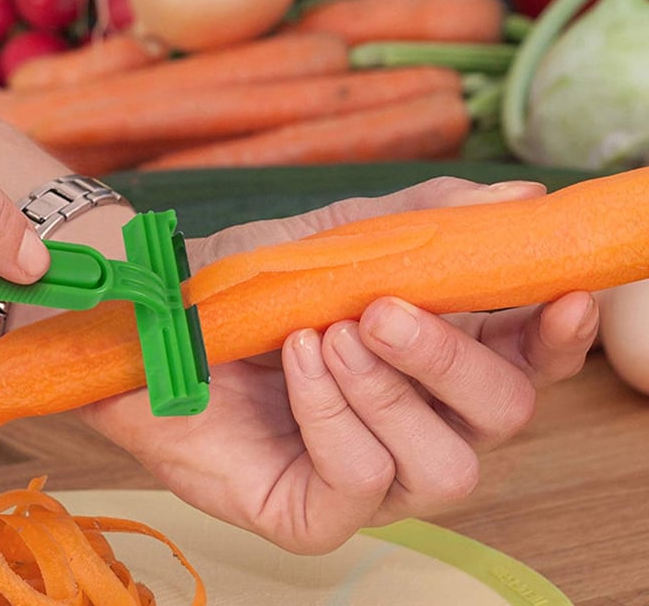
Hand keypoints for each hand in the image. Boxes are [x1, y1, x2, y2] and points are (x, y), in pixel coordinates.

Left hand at [82, 177, 597, 553]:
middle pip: (504, 417)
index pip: (526, 362)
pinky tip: (294, 362)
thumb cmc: (241, 282)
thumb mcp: (331, 238)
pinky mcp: (314, 516)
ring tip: (322, 333)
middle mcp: (418, 424)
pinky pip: (361, 481)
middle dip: (450, 358)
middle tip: (383, 310)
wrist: (148, 314)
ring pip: (446, 466)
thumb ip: (420, 222)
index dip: (556, 337)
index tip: (563, 294)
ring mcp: (370, 478)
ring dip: (385, 388)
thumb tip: (520, 194)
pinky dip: (330, 411)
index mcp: (433, 360)